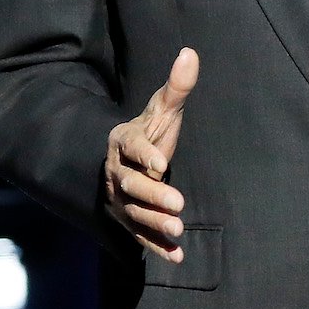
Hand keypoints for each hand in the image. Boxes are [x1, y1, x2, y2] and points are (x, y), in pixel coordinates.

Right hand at [104, 48, 198, 261]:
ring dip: (155, 224)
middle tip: (178, 205)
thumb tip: (190, 53)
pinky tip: (176, 256)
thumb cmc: (150, 132)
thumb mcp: (162, 110)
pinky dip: (156, 247)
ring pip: (134, 213)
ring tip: (178, 229)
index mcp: (123, 142)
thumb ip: (177, 87)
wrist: (126, 161)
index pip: (131, 148)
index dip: (145, 156)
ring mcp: (120, 199)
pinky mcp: (128, 220)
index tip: (162, 164)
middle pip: (132, 185)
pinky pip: (140, 236)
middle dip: (153, 196)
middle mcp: (117, 172)